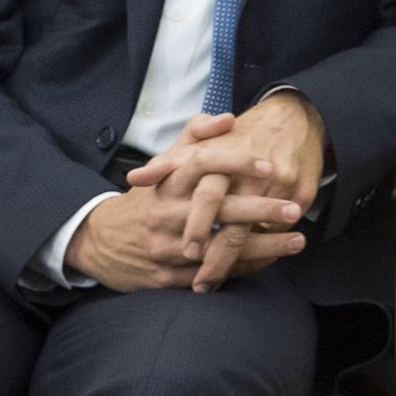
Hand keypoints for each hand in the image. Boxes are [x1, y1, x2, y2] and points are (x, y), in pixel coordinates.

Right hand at [66, 112, 308, 292]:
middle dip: (259, 210)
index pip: (202, 163)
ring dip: (263, 247)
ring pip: (220, 247)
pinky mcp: (167, 276)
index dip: (235, 162)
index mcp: (166, 182)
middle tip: (294, 208)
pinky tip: (271, 260)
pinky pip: (212, 273)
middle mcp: (165, 214)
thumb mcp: (165, 163)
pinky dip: (243, 268)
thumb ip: (195, 136)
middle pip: (217, 210)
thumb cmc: (148, 198)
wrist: (99, 241)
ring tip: (297, 240)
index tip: (268, 165)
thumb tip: (228, 118)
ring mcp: (166, 247)